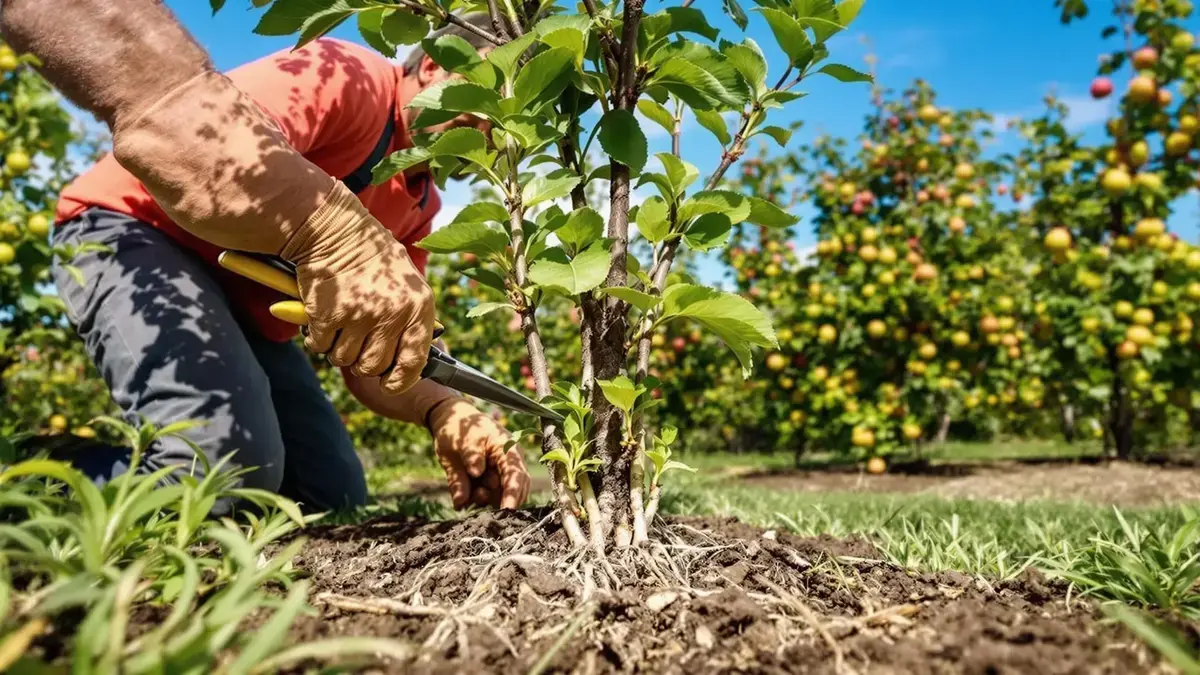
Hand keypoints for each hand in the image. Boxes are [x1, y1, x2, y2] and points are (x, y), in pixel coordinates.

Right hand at [283, 183, 435, 394]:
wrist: (335, 231)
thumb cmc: (373, 258)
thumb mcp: (407, 284)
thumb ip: (411, 319)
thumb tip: (410, 362)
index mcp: (417, 307)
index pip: (413, 362)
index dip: (399, 380)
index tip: (388, 384)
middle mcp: (392, 314)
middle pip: (374, 366)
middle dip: (362, 361)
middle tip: (356, 341)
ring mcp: (360, 315)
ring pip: (345, 360)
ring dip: (338, 348)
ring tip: (341, 323)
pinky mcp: (329, 315)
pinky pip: (320, 346)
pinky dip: (317, 338)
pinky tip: (323, 317)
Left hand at [428, 398, 529, 509]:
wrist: (451, 423)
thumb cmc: (463, 427)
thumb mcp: (465, 438)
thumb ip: (471, 456)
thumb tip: (476, 473)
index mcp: (508, 451)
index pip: (516, 475)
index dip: (513, 493)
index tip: (507, 509)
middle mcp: (507, 466)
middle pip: (514, 490)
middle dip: (499, 500)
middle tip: (481, 500)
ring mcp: (496, 477)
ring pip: (496, 498)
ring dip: (483, 499)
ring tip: (469, 489)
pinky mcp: (483, 485)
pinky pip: (481, 500)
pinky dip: (471, 500)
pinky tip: (461, 495)